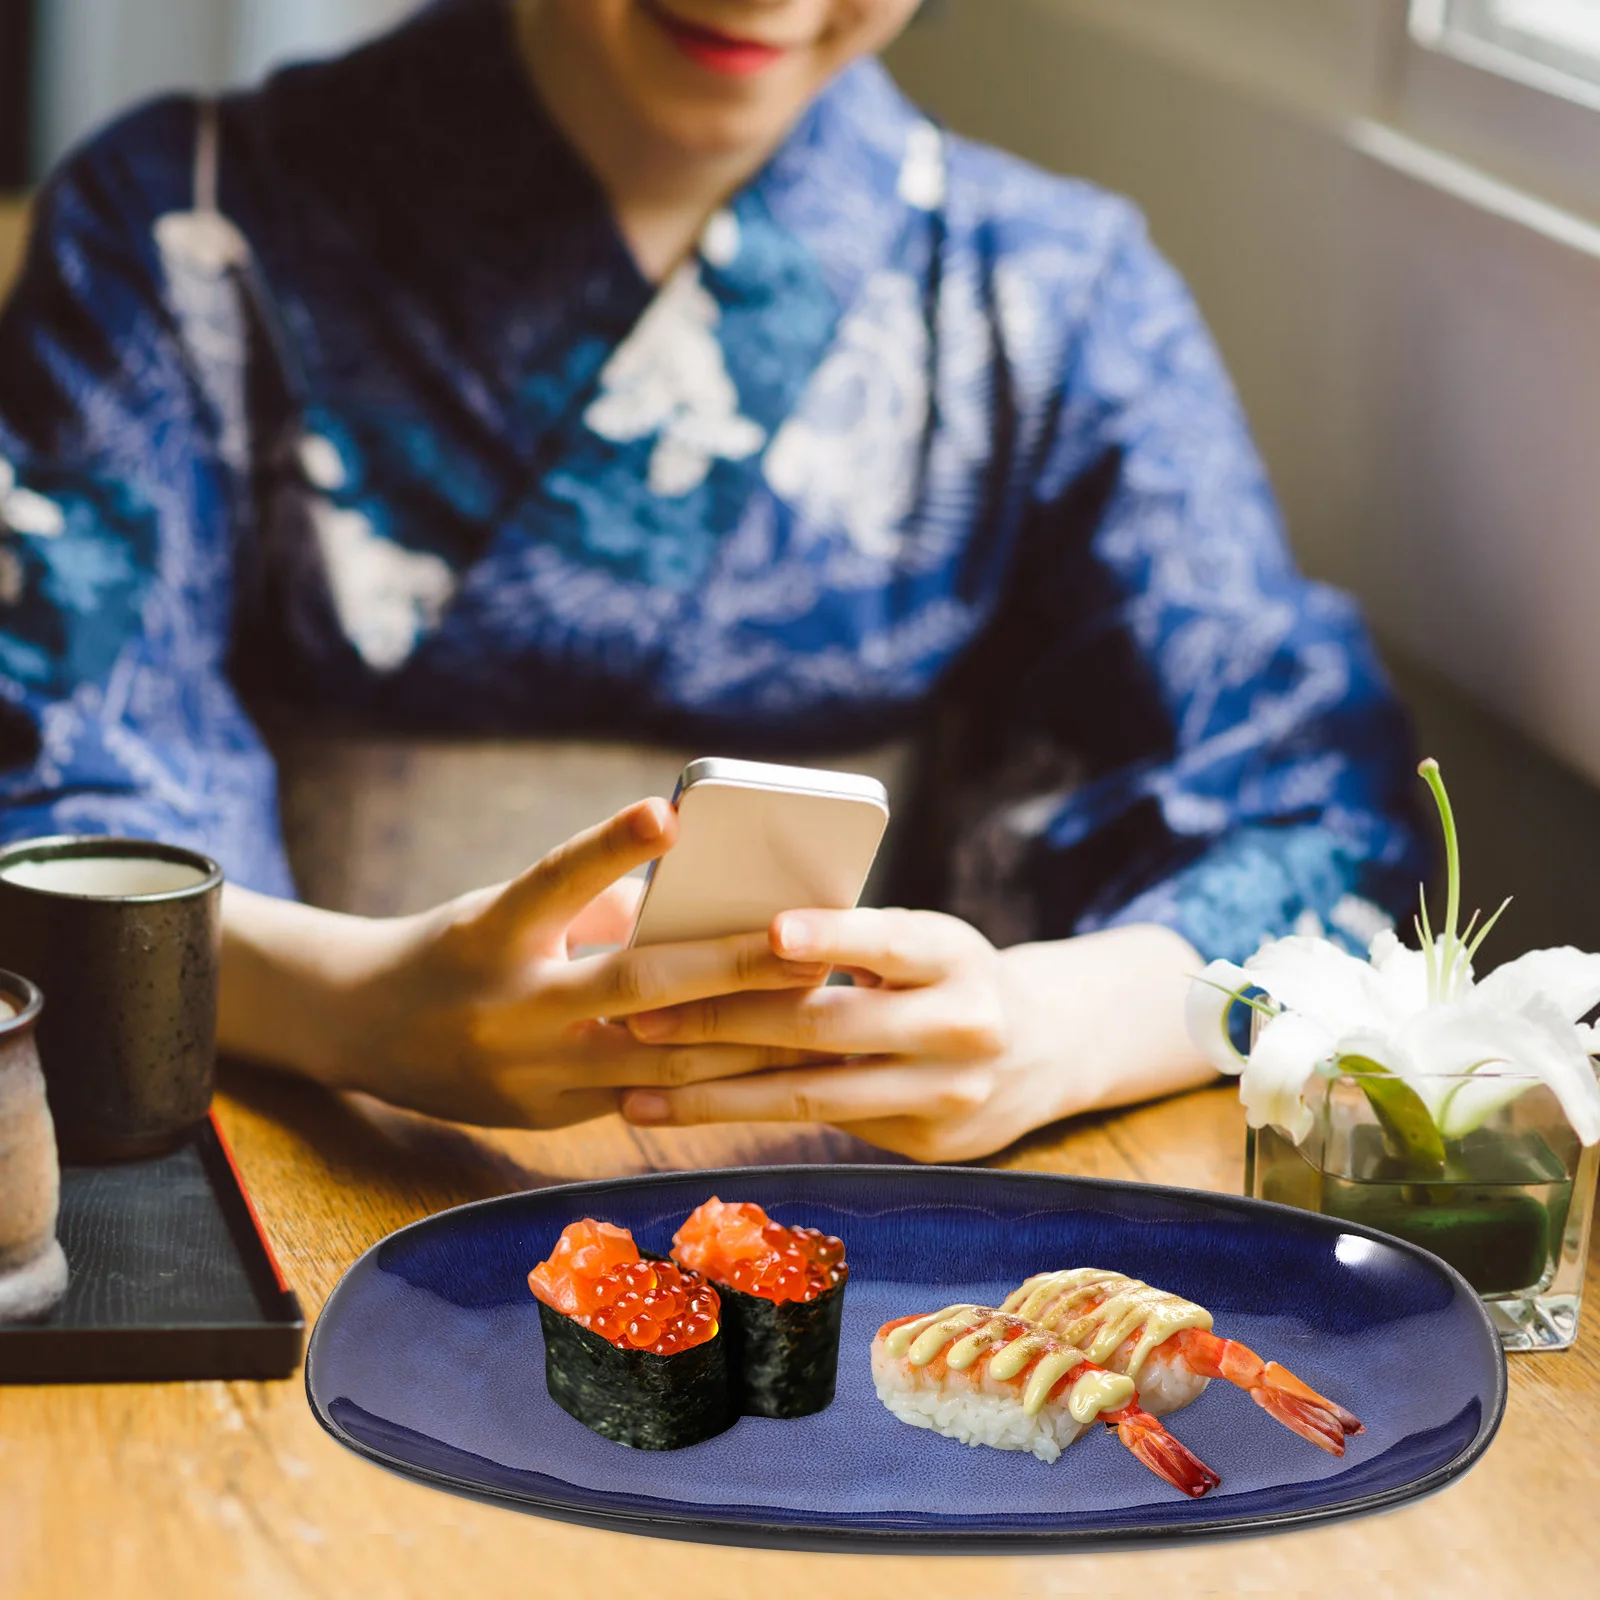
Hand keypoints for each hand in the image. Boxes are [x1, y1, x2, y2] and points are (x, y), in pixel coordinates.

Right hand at [219, 799, 827, 1128]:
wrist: (366, 1028)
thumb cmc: (463, 946)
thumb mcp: (508, 908)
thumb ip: (601, 906)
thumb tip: (711, 908)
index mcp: (490, 935)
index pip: (554, 882)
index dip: (609, 847)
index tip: (670, 812)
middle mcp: (507, 1009)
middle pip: (635, 988)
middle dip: (732, 967)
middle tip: (808, 944)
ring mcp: (527, 1075)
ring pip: (659, 1061)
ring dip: (745, 1038)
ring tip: (818, 1008)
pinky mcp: (546, 1118)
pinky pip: (647, 1099)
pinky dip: (711, 1079)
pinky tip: (775, 1065)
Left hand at [615, 912, 1212, 1161]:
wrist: (1046, 1048)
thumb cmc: (949, 972)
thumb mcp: (924, 941)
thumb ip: (852, 942)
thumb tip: (726, 935)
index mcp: (958, 954)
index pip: (889, 942)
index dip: (831, 937)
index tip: (769, 932)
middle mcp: (964, 1027)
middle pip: (829, 1028)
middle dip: (726, 1024)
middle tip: (641, 1020)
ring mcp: (948, 1096)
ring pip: (813, 1096)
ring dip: (716, 1093)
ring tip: (636, 1091)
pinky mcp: (924, 1145)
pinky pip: (819, 1127)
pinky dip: (747, 1115)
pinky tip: (684, 1111)